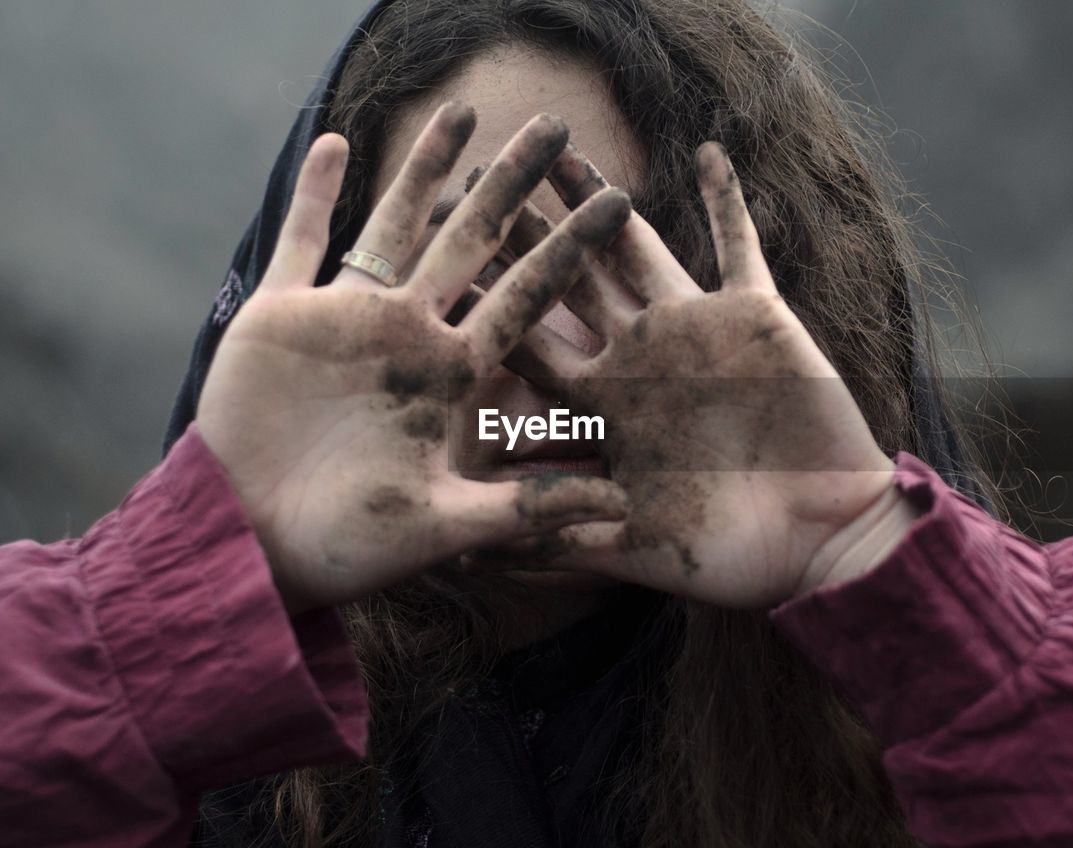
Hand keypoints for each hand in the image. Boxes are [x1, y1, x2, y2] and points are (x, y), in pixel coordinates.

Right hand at [196, 105, 631, 613]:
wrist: (251, 546)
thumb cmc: (351, 547)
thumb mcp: (448, 525)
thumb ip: (529, 508)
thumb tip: (624, 512)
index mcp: (453, 376)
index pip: (524, 297)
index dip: (567, 251)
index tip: (613, 203)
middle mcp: (410, 337)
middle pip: (471, 241)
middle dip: (512, 184)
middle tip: (554, 126)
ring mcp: (347, 319)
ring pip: (395, 224)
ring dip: (423, 169)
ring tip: (462, 111)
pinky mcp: (283, 314)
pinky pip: (303, 238)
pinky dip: (316, 193)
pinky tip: (335, 142)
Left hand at [487, 143, 904, 607]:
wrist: (821, 541)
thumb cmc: (728, 555)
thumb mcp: (630, 548)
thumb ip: (554, 539)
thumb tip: (463, 559)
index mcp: (605, 406)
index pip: (531, 346)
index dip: (487, 308)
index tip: (439, 269)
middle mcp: (640, 359)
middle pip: (570, 283)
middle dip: (528, 236)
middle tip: (480, 184)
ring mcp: (696, 331)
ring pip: (638, 249)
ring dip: (604, 202)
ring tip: (564, 153)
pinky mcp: (756, 316)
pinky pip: (739, 245)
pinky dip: (728, 202)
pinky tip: (708, 152)